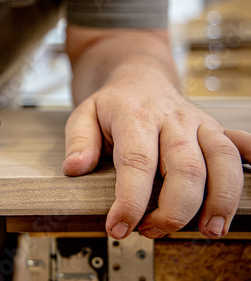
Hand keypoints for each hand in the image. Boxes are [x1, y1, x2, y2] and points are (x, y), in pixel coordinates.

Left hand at [63, 68, 250, 238]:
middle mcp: (172, 119)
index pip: (137, 162)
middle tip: (152, 231)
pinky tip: (245, 189)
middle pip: (185, 166)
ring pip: (221, 160)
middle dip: (174, 209)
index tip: (118, 227)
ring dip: (220, 199)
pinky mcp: (215, 129)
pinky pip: (241, 144)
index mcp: (134, 116)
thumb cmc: (112, 103)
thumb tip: (74, 168)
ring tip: (209, 230)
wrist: (139, 77)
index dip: (130, 200)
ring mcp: (198, 123)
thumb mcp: (84, 115)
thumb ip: (78, 141)